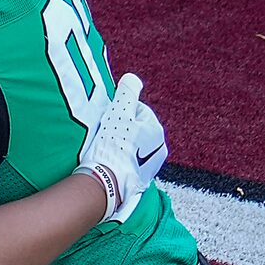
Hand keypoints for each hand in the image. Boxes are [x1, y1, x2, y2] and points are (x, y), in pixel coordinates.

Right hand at [76, 73, 167, 224]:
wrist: (105, 185)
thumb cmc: (111, 147)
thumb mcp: (118, 113)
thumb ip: (127, 93)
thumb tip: (132, 79)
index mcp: (156, 130)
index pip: (138, 111)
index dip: (120, 113)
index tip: (108, 121)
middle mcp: (159, 149)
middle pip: (137, 131)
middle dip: (123, 131)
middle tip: (105, 137)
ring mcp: (151, 168)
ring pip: (134, 149)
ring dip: (123, 148)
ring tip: (106, 152)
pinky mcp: (139, 183)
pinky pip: (130, 166)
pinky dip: (121, 164)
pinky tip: (110, 166)